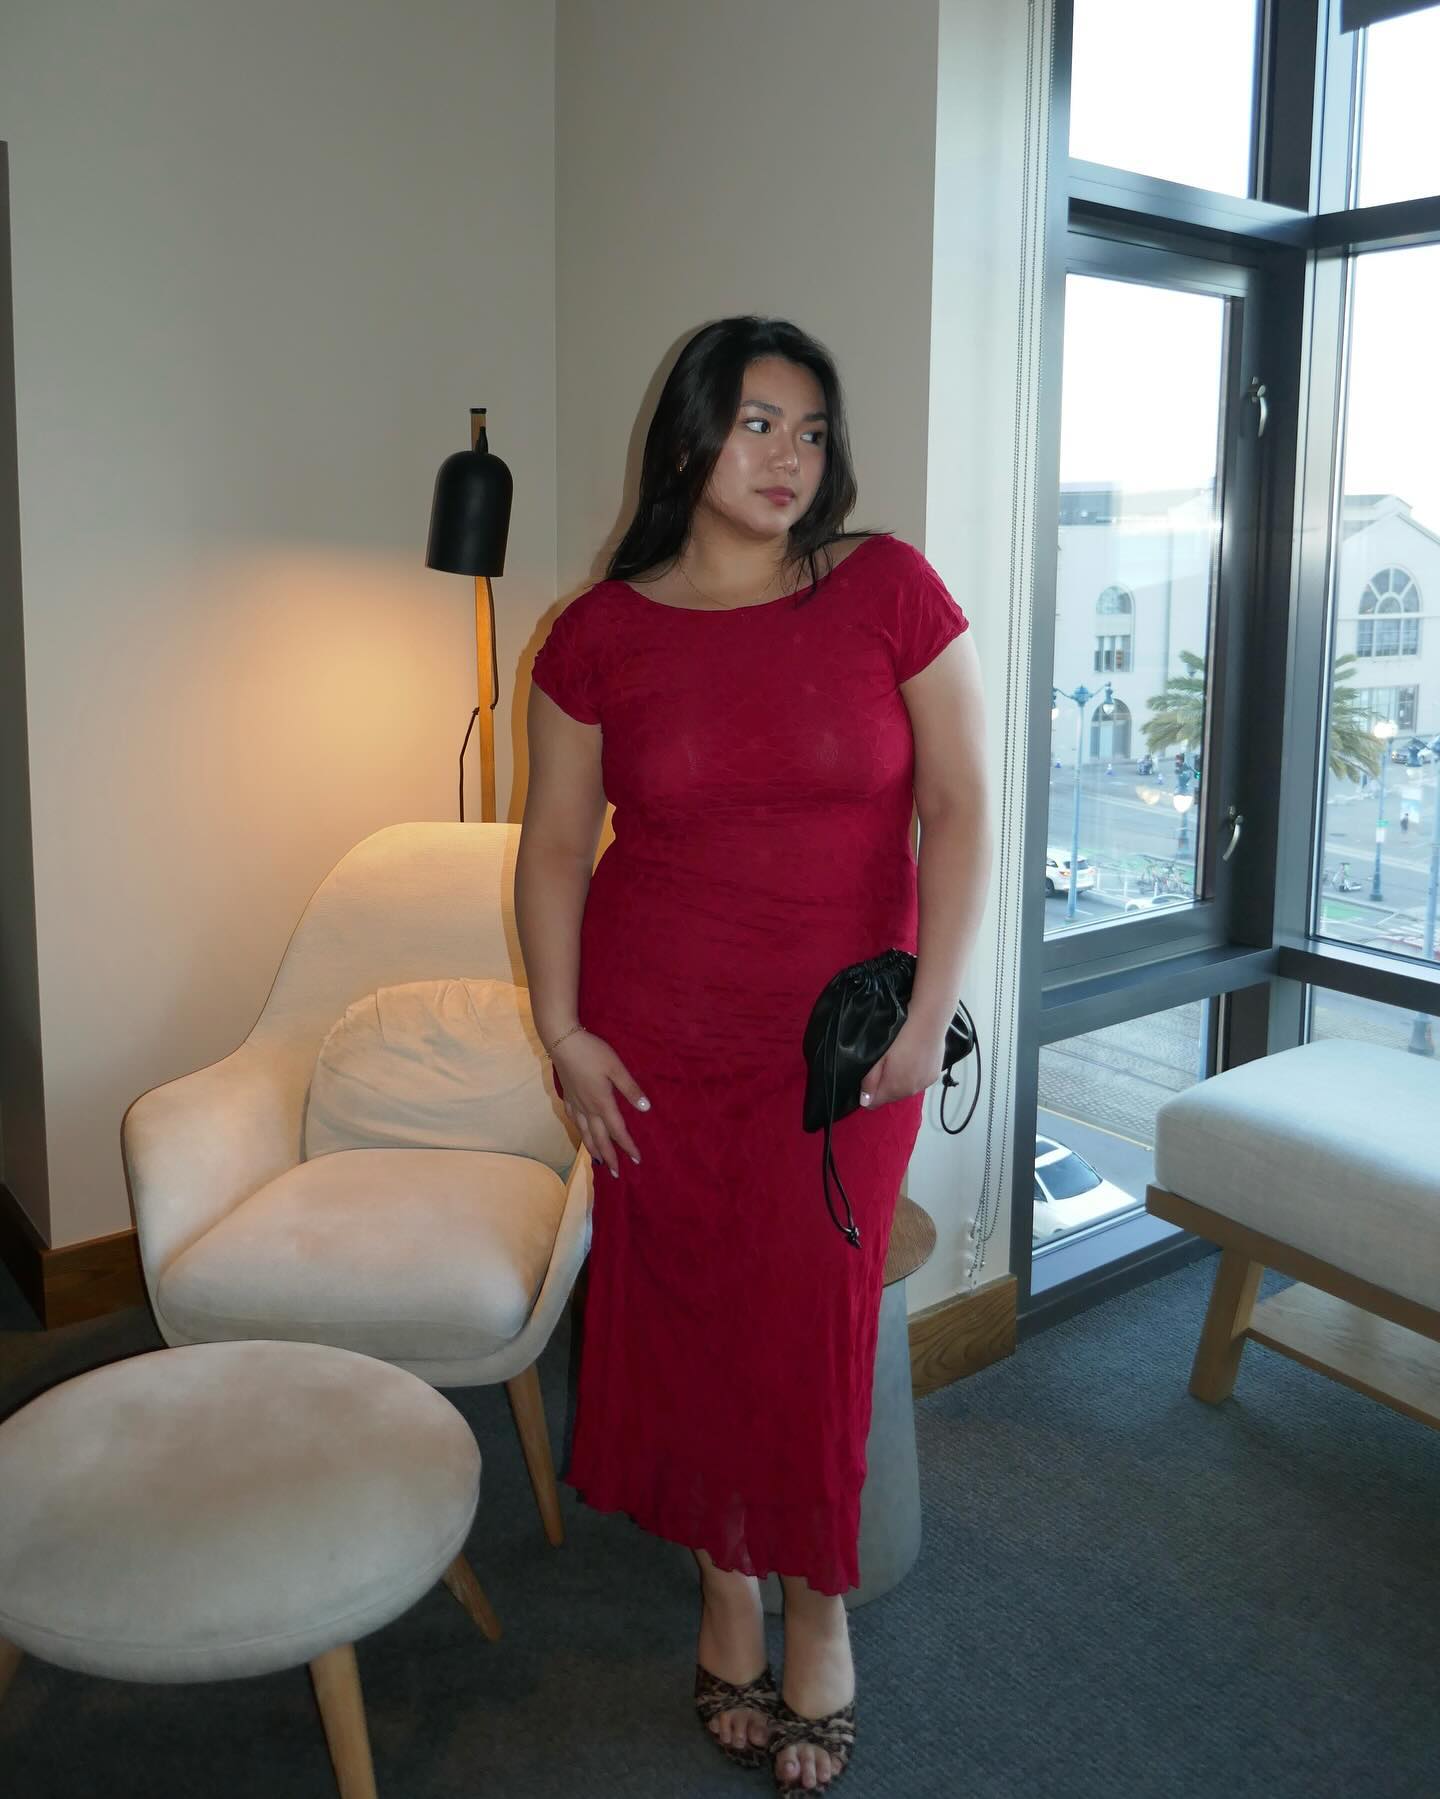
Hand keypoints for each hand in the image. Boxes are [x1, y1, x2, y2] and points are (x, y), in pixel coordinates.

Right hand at [550, 1029, 649, 1179]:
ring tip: (599, 1162)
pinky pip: (575, 1121)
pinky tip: (582, 1133)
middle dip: (609, 1157)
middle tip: (617, 1174)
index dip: (628, 1146)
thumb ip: (630, 1089)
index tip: (637, 1160)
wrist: (562, 1042)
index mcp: (602, 1102)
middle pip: (599, 1139)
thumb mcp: (616, 1068)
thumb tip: (646, 1108)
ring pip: (584, 1133)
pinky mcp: (568, 1096)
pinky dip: (580, 1132)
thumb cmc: (592, 1052)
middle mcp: (588, 1108)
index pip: (618, 1131)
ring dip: (593, 1149)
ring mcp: (576, 1103)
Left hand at [859, 1019, 945, 1109]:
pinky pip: (918, 1082)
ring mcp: (924, 1084)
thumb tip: (864, 1100)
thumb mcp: (878, 1057)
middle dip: (885, 1085)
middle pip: (890, 1097)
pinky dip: (914, 1075)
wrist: (928, 1022)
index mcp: (893, 1088)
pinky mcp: (933, 1076)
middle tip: (885, 1064)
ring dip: (900, 1080)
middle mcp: (910, 1091)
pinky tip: (913, 1059)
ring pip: (905, 1089)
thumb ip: (870, 1080)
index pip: (874, 1104)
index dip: (868, 1093)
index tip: (870, 1078)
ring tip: (901, 1059)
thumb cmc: (900, 1036)